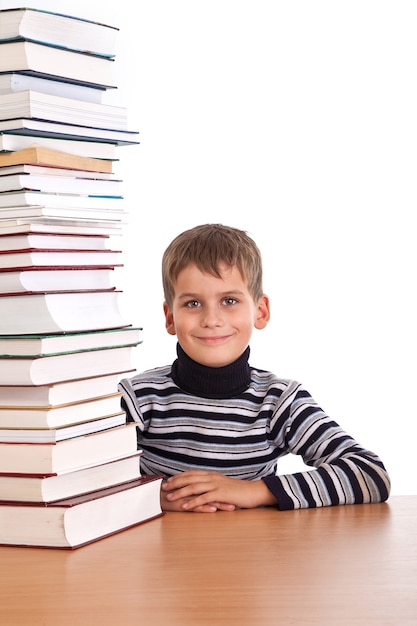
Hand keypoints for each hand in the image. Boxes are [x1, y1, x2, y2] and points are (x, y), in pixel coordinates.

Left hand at [160, 470, 276, 512]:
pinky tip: (185, 506)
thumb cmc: (238, 491)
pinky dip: (193, 502)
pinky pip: (203, 498)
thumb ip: (211, 486)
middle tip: (163, 487)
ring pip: (193, 487)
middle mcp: (212, 477)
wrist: (253, 492)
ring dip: (180, 492)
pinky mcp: (220, 494)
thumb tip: (201, 489)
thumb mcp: (222, 485)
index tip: (168, 480)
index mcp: (211, 475)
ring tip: (170, 497)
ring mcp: (216, 485)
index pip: (191, 473)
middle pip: (189, 478)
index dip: (179, 476)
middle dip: (175, 482)